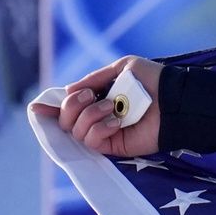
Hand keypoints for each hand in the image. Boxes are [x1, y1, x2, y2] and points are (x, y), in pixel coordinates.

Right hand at [30, 56, 164, 156]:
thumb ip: (95, 78)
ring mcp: (106, 132)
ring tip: (111, 108)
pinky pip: (91, 142)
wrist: (177, 98)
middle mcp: (99, 117)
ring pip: (74, 130)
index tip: (37, 107)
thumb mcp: (123, 68)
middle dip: (70, 105)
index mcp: (99, 98)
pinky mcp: (116, 146)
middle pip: (64, 119)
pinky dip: (98, 129)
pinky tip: (116, 122)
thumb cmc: (155, 81)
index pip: (68, 107)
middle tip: (91, 96)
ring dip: (88, 115)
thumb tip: (68, 91)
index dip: (49, 108)